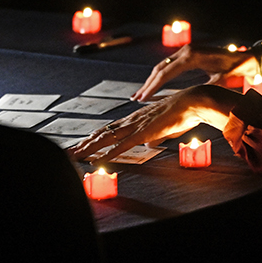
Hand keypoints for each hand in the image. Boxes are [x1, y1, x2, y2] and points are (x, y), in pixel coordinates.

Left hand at [69, 85, 236, 161]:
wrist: (193, 102)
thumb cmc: (182, 114)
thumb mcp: (165, 130)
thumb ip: (154, 137)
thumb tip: (148, 145)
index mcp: (136, 120)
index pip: (110, 130)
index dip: (94, 139)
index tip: (81, 146)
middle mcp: (131, 121)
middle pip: (102, 134)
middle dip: (84, 144)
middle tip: (68, 152)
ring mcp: (136, 126)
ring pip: (106, 139)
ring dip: (89, 149)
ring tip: (74, 156)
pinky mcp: (144, 132)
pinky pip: (122, 145)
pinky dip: (108, 154)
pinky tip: (98, 160)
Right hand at [132, 44, 258, 100]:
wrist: (246, 58)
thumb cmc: (236, 70)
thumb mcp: (222, 80)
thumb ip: (207, 87)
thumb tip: (193, 98)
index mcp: (192, 56)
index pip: (166, 72)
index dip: (153, 86)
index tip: (143, 98)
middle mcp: (186, 51)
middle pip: (160, 68)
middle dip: (148, 84)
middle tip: (136, 99)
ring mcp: (186, 51)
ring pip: (162, 67)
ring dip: (151, 81)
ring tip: (140, 95)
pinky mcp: (188, 55)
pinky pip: (170, 66)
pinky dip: (160, 77)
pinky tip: (153, 87)